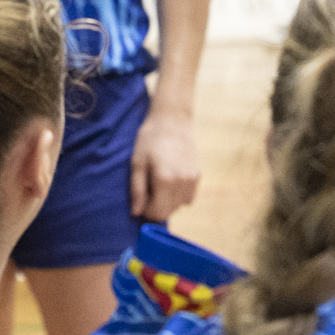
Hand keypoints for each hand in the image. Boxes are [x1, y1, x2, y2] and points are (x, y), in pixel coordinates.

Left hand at [130, 106, 200, 221]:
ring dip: (168, 201)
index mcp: (165, 179)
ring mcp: (192, 178)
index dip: (147, 211)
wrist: (172, 120)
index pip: (158, 213)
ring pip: (180, 205)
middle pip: (169, 211)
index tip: (142, 200)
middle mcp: (182, 181)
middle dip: (157, 206)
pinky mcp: (198, 174)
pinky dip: (179, 195)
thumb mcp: (137, 163)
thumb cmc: (150, 139)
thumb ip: (137, 190)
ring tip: (160, 183)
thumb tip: (136, 213)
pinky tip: (171, 180)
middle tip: (149, 190)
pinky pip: (189, 196)